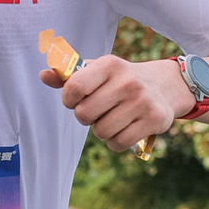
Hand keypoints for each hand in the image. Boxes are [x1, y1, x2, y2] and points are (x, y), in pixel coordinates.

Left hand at [39, 54, 193, 152]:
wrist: (165, 85)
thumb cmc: (122, 80)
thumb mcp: (99, 71)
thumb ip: (70, 75)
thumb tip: (43, 76)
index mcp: (110, 65)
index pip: (75, 88)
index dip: (69, 100)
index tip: (75, 100)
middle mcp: (127, 81)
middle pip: (84, 114)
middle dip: (86, 117)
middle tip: (97, 111)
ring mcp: (142, 101)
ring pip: (101, 132)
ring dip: (101, 131)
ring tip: (112, 119)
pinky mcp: (154, 120)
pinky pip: (119, 143)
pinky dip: (115, 142)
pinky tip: (123, 130)